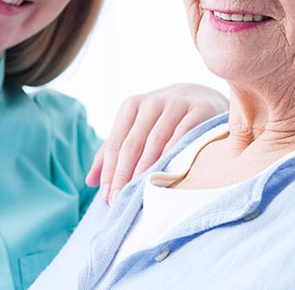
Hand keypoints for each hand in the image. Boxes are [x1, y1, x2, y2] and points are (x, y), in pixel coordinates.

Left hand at [86, 83, 227, 203]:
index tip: (107, 196)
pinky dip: (175, 153)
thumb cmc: (163, 119)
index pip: (116, 142)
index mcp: (132, 106)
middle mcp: (153, 102)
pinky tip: (169, 172)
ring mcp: (177, 103)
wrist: (203, 95)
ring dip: (146, 169)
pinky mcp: (201, 108)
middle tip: (119, 200)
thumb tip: (90, 181)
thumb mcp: (137, 128)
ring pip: (157, 140)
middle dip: (123, 174)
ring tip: (140, 193)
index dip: (109, 170)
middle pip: (133, 143)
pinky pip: (185, 133)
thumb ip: (114, 151)